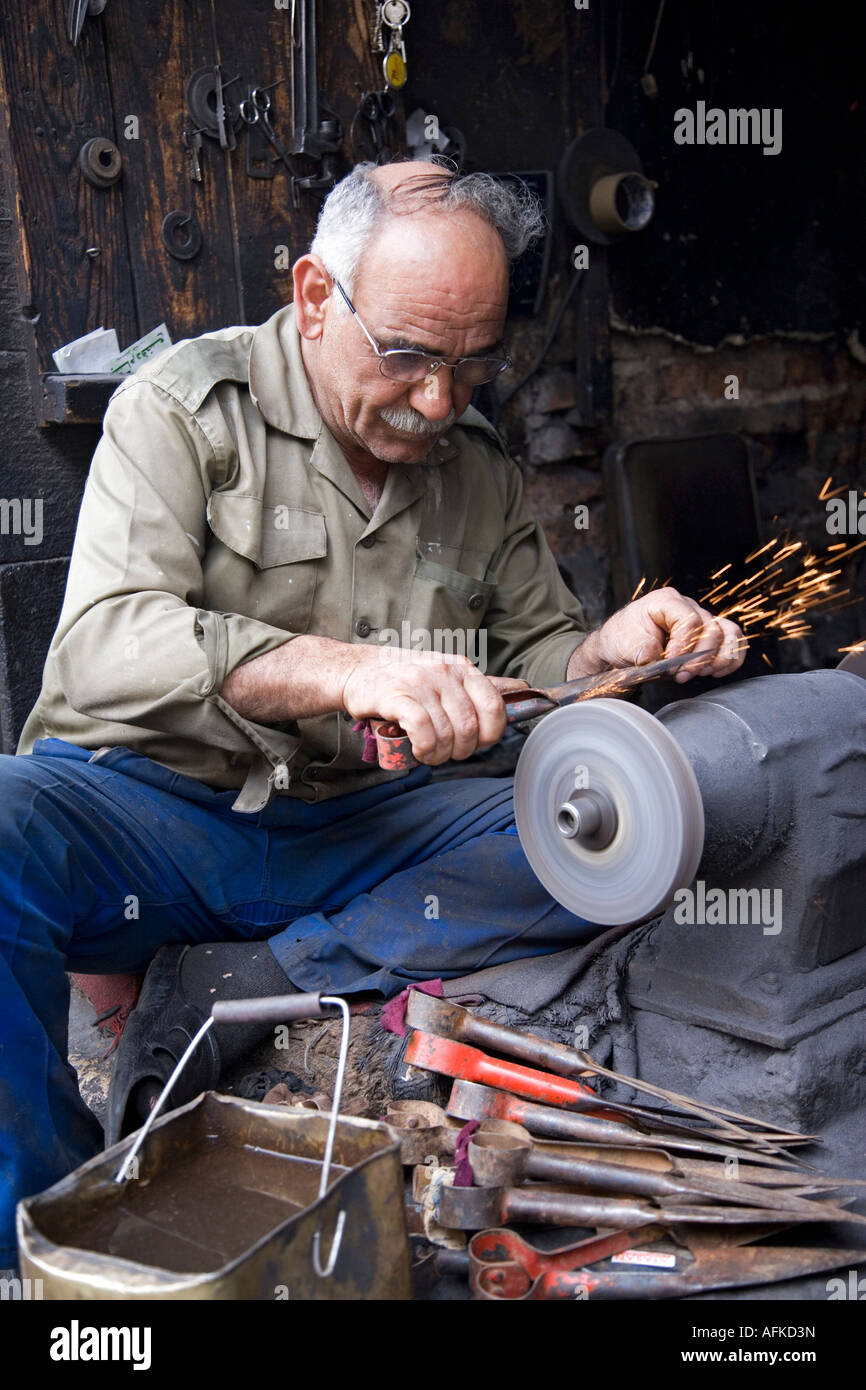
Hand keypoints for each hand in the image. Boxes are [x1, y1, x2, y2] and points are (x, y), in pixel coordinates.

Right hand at [342, 648, 528, 763]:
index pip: (494, 705)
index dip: (490, 733)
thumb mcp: (443, 675)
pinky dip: (424, 748)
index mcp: (461, 668)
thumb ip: (474, 688)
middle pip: (469, 726)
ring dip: (439, 754)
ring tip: (428, 755)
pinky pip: (422, 729)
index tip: (478, 744)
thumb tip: (522, 688)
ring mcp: (420, 682)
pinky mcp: (396, 695)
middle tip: (447, 754)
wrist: (357, 671)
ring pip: (446, 732)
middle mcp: (444, 672)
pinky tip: (418, 751)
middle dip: (461, 750)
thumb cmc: (403, 679)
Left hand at [587, 587, 746, 683]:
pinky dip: (731, 659)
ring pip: (729, 633)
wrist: (623, 648)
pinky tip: (717, 671)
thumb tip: (653, 656)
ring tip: (702, 672)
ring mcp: (701, 620)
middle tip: (681, 674)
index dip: (684, 645)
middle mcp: (687, 607)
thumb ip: (639, 649)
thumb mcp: (623, 643)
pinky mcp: (708, 636)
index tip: (671, 663)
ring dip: (720, 658)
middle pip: (710, 628)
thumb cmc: (623, 639)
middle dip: (699, 657)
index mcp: (665, 601)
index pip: (688, 620)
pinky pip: (733, 642)